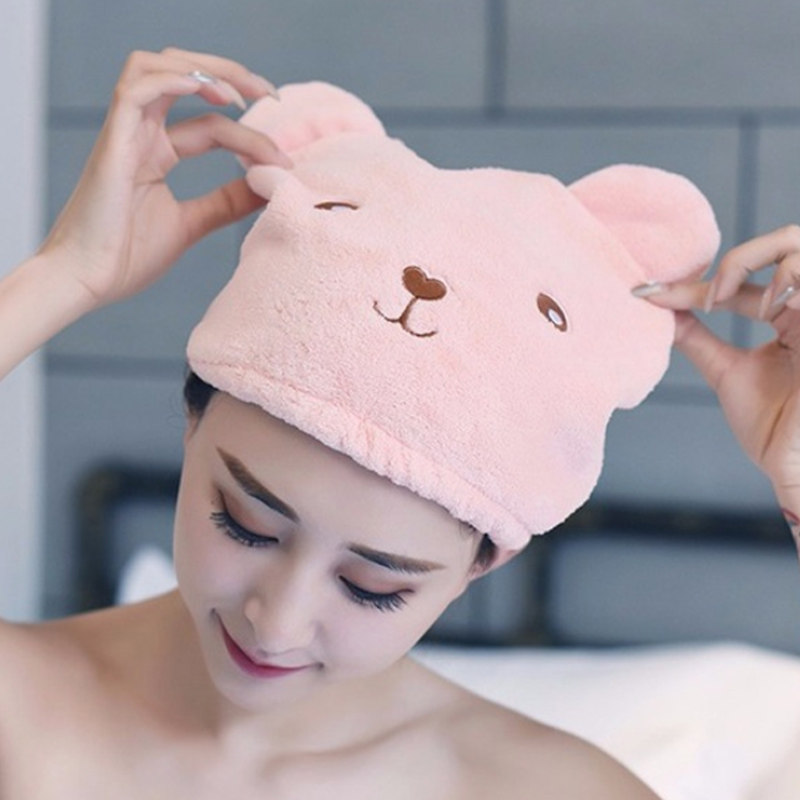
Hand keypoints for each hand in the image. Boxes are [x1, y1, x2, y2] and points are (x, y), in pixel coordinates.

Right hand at [38, 47, 290, 308]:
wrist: (85, 283)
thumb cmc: (125, 257)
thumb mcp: (191, 224)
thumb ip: (226, 203)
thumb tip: (269, 187)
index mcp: (156, 152)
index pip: (212, 125)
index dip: (251, 137)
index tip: (286, 164)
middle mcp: (139, 134)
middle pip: (184, 76)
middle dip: (230, 75)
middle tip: (271, 92)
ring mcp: (123, 135)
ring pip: (157, 68)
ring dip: (203, 70)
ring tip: (242, 95)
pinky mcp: (112, 144)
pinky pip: (137, 90)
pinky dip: (174, 80)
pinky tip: (212, 94)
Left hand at [636, 226, 799, 491]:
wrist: (796, 466)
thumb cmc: (772, 426)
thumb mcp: (726, 372)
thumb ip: (698, 339)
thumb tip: (660, 310)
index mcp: (787, 317)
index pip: (740, 282)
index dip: (692, 284)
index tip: (646, 293)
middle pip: (787, 240)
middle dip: (740, 255)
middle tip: (707, 295)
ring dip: (761, 264)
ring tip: (735, 302)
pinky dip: (790, 279)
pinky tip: (768, 307)